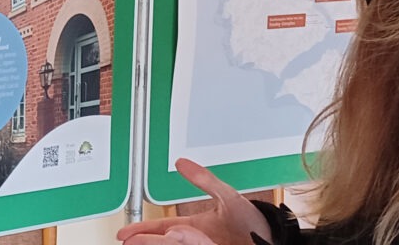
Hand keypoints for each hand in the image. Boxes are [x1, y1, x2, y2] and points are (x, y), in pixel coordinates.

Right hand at [116, 158, 272, 244]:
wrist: (273, 240)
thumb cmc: (253, 221)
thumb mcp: (228, 197)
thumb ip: (205, 180)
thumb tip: (181, 162)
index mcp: (194, 226)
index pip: (160, 229)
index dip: (141, 231)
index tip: (125, 234)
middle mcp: (195, 240)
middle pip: (161, 241)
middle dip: (143, 240)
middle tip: (128, 241)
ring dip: (159, 243)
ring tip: (150, 239)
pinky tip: (173, 240)